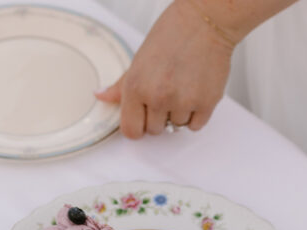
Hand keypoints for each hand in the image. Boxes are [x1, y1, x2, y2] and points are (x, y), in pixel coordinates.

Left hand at [95, 0, 236, 138]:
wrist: (205, 21)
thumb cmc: (172, 35)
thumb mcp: (139, 59)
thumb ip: (121, 86)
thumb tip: (101, 96)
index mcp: (136, 87)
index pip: (131, 131)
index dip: (138, 125)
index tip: (143, 118)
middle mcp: (158, 97)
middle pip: (154, 131)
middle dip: (159, 116)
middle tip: (167, 90)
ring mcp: (182, 102)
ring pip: (176, 127)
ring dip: (179, 113)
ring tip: (183, 85)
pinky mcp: (205, 103)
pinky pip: (195, 126)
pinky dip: (196, 114)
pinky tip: (195, 91)